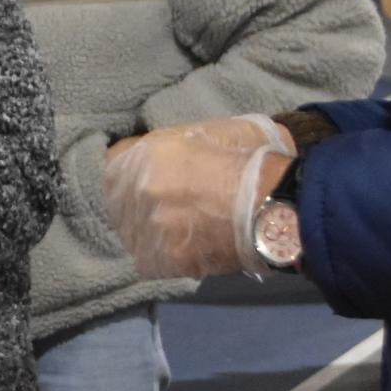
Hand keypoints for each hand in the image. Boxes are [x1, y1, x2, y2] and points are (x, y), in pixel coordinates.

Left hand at [100, 117, 293, 278]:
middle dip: (137, 200)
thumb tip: (178, 149)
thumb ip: (182, 140)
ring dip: (148, 231)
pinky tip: (184, 251)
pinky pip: (147, 261)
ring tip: (178, 231)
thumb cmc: (252, 161)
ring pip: (130, 231)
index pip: (115, 160)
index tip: (147, 175)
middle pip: (118, 198)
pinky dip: (163, 257)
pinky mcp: (157, 261)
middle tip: (166, 205)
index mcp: (146, 154)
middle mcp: (136, 190)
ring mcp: (144, 228)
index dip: (133, 167)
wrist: (274, 207)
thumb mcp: (215, 130)